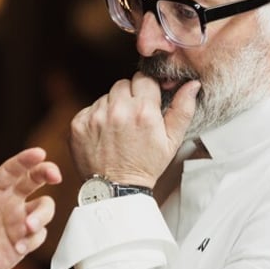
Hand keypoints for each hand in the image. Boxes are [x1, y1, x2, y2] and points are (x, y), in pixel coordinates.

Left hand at [0, 147, 60, 268]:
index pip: (11, 171)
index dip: (25, 160)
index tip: (39, 153)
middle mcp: (9, 201)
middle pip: (34, 180)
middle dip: (47, 173)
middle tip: (55, 176)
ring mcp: (20, 220)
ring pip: (44, 207)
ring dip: (41, 216)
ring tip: (28, 228)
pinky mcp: (26, 239)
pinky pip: (40, 235)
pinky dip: (33, 240)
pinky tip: (18, 249)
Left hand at [69, 72, 199, 185]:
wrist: (116, 190)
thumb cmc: (146, 165)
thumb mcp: (172, 141)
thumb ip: (183, 109)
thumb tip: (191, 84)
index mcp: (143, 111)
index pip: (143, 78)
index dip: (146, 90)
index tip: (146, 103)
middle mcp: (117, 110)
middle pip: (122, 84)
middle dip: (128, 97)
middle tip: (132, 120)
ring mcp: (95, 117)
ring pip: (105, 97)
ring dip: (111, 108)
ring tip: (118, 131)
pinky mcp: (78, 124)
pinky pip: (89, 109)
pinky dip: (95, 119)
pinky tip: (104, 136)